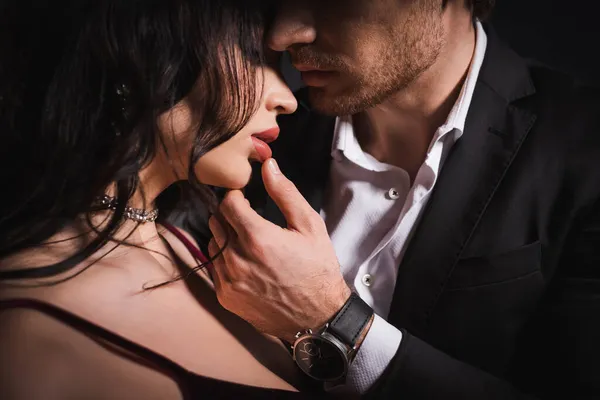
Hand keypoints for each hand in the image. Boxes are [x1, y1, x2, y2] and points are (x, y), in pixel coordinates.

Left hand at [208, 158, 351, 342]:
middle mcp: (236, 259)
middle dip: (231, 215)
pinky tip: (246, 262)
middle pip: (217, 220)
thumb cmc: (317, 269)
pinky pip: (214, 267)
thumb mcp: (309, 226)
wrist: (318, 317)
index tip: (244, 198)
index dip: (236, 196)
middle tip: (250, 219)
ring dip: (226, 236)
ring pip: (213, 242)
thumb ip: (285, 193)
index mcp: (257, 237)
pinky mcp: (225, 296)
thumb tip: (268, 166)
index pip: (227, 202)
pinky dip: (225, 259)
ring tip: (249, 242)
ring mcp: (228, 280)